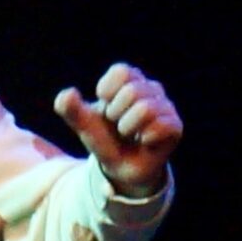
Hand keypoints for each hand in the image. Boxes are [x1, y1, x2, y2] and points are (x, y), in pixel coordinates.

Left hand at [55, 63, 180, 197]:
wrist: (121, 168)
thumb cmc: (105, 140)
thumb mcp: (84, 126)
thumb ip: (71, 110)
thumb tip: (66, 94)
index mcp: (129, 82)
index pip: (121, 72)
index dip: (107, 92)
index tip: (105, 108)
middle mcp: (151, 90)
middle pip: (132, 91)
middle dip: (115, 113)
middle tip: (117, 125)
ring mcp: (166, 107)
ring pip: (145, 109)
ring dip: (128, 127)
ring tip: (129, 133)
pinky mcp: (175, 126)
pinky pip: (159, 126)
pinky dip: (144, 139)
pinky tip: (143, 141)